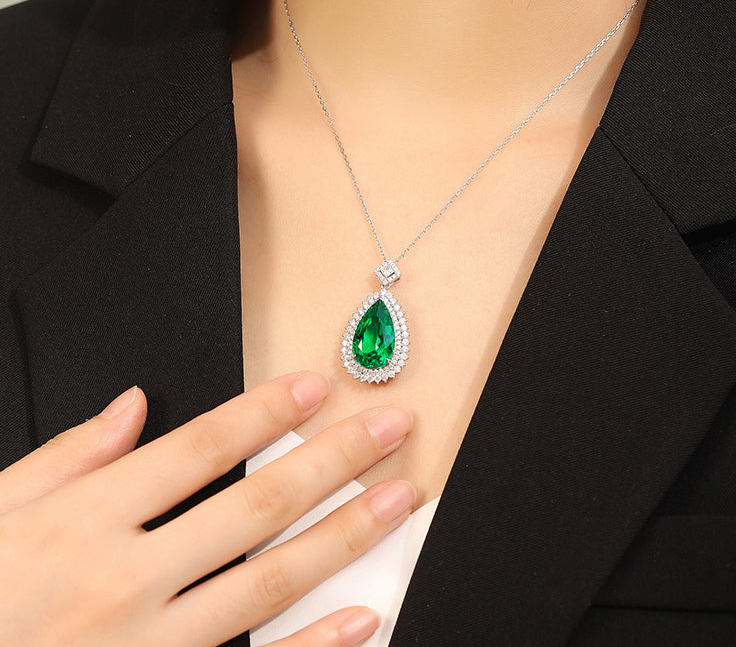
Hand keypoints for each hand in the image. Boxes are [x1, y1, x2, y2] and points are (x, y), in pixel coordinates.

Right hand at [0, 371, 414, 646]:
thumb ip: (65, 457)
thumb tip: (132, 407)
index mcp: (83, 521)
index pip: (201, 447)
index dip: (266, 411)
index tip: (315, 387)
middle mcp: (125, 578)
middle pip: (256, 504)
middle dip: (333, 459)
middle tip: (389, 427)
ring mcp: (147, 645)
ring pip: (270, 579)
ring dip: (344, 534)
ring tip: (398, 500)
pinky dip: (314, 644)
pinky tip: (363, 616)